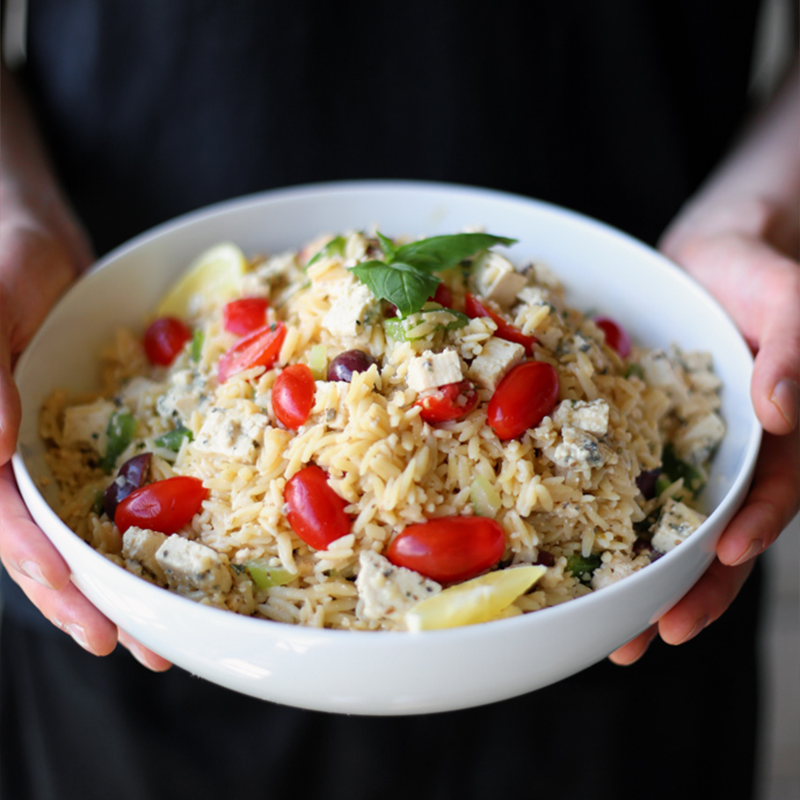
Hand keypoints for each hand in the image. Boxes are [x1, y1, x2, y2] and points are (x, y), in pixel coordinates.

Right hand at [0, 62, 171, 667]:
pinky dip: (147, 519)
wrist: (28, 235)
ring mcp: (58, 449)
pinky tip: (184, 550)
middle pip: (48, 545)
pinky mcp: (99, 431)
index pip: (6, 522)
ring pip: (86, 526)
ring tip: (167, 628)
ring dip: (124, 576)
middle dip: (91, 598)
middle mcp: (18, 459)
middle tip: (140, 647)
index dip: (46, 570)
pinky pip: (120, 483)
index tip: (92, 616)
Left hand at [611, 212, 799, 664]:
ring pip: (665, 523)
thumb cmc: (756, 267)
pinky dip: (600, 520)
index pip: (770, 495)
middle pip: (716, 533)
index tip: (727, 559)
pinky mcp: (637, 436)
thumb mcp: (787, 296)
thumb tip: (779, 413)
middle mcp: (729, 453)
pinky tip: (567, 554)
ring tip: (608, 630)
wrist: (712, 252)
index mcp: (772, 434)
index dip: (753, 530)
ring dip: (640, 575)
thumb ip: (796, 345)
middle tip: (648, 639)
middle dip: (689, 588)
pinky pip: (619, 483)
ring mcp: (681, 449)